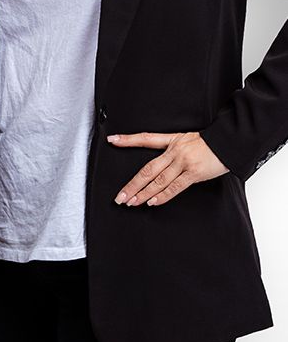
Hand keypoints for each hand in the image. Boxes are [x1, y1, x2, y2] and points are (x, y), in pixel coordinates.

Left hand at [108, 131, 227, 207]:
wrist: (230, 141)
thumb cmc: (211, 143)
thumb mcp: (188, 139)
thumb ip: (174, 149)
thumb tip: (162, 163)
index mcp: (172, 140)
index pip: (145, 138)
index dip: (128, 140)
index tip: (112, 140)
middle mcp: (174, 151)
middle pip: (147, 169)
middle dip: (132, 184)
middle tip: (120, 196)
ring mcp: (183, 162)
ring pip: (158, 181)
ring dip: (143, 194)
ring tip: (132, 202)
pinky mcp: (194, 173)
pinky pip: (175, 187)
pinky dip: (162, 196)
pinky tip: (152, 202)